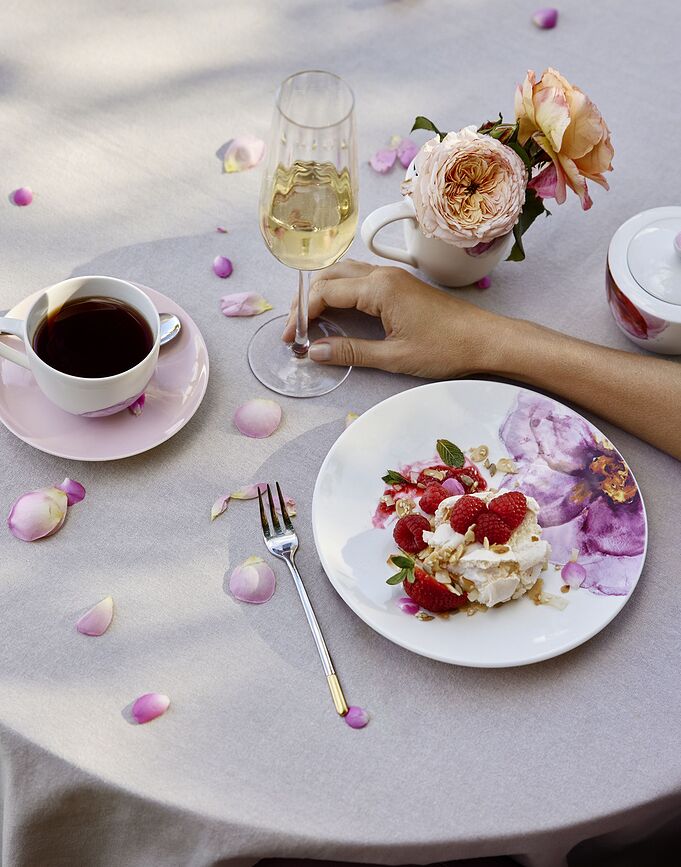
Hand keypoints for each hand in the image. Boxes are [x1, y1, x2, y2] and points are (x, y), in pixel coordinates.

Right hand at [281, 260, 505, 378]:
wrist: (485, 340)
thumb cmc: (446, 348)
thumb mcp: (394, 357)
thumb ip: (351, 352)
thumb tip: (315, 352)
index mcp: (379, 288)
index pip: (325, 293)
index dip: (302, 315)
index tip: (292, 340)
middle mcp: (382, 274)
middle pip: (330, 277)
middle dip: (306, 302)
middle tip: (295, 331)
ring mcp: (392, 277)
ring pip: (343, 274)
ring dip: (321, 293)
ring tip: (309, 321)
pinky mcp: (399, 285)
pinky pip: (359, 279)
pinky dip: (339, 292)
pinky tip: (336, 312)